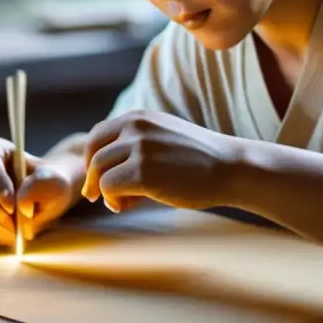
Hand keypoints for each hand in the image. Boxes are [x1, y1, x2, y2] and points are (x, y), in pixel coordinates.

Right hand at [0, 136, 75, 246]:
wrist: (39, 195)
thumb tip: (22, 202)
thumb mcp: (55, 181)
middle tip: (21, 226)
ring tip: (18, 228)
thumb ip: (43, 185)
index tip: (13, 207)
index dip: (0, 188)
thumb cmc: (46, 184)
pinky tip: (7, 231)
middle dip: (0, 214)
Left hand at [80, 110, 240, 211]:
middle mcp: (135, 127)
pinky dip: (115, 201)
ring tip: (126, 201)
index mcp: (139, 117)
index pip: (98, 135)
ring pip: (99, 173)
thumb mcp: (164, 137)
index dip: (92, 159)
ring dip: (106, 192)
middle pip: (94, 154)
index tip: (97, 178)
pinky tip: (132, 204)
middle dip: (92, 178)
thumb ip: (136, 145)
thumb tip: (103, 172)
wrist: (230, 168)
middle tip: (96, 196)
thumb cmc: (200, 160)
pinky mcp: (142, 172)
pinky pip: (109, 188)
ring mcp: (139, 148)